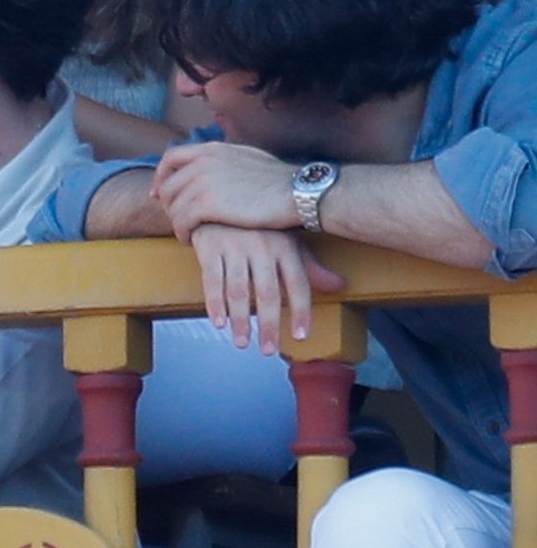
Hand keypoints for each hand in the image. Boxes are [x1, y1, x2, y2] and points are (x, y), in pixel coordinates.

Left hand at [152, 139, 297, 240]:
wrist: (296, 193)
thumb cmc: (279, 182)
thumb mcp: (249, 158)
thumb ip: (226, 160)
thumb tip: (215, 167)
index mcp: (213, 149)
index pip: (171, 157)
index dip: (160, 176)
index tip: (159, 193)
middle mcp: (203, 161)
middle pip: (167, 185)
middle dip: (168, 205)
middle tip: (177, 220)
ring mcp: (203, 182)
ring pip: (172, 206)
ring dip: (176, 222)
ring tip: (187, 232)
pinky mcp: (206, 205)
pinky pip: (180, 222)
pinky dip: (182, 233)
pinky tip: (191, 240)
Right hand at [190, 223, 345, 353]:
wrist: (221, 196)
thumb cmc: (258, 225)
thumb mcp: (286, 240)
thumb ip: (309, 267)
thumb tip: (338, 286)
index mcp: (285, 245)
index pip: (297, 283)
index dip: (300, 311)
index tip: (300, 336)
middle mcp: (262, 246)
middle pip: (267, 292)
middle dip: (268, 324)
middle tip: (268, 351)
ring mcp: (234, 246)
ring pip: (239, 290)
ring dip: (240, 320)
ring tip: (242, 344)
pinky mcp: (209, 247)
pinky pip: (212, 281)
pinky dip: (215, 304)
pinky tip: (219, 323)